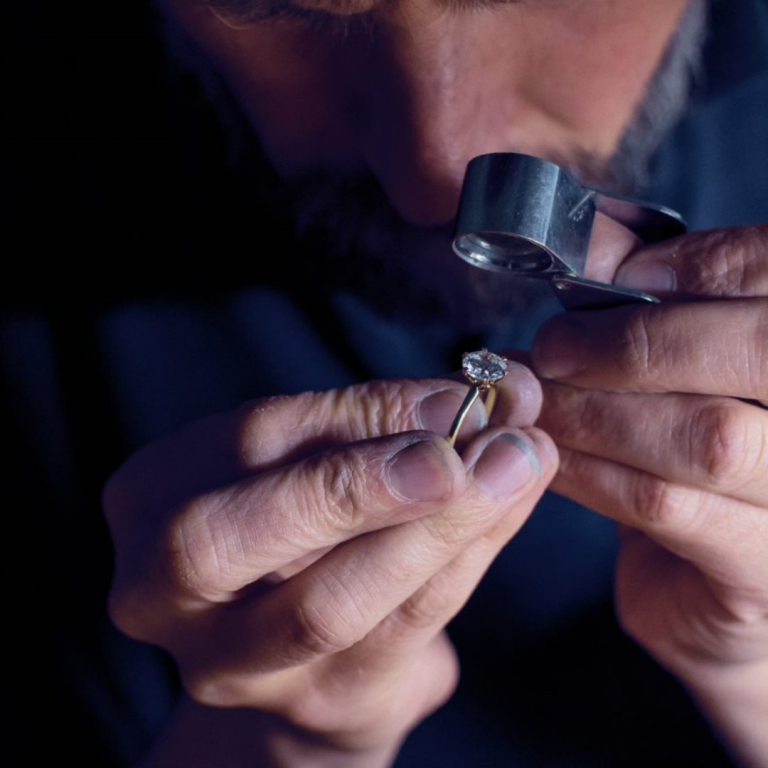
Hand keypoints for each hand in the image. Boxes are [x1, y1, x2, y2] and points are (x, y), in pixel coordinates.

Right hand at [103, 369, 555, 765]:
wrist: (297, 649)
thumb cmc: (297, 526)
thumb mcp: (305, 461)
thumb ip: (370, 427)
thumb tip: (470, 395)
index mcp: (152, 498)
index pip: (250, 442)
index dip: (357, 415)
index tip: (449, 393)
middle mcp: (166, 593)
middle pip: (237, 537)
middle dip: (357, 487)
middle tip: (461, 451)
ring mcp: (232, 665)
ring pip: (330, 603)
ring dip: (439, 526)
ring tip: (518, 465)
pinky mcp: (314, 706)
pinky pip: (399, 635)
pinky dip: (465, 563)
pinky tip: (510, 511)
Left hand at [531, 224, 767, 764]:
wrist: (720, 585)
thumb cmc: (702, 457)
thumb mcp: (691, 371)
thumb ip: (660, 303)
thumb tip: (593, 240)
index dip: (699, 265)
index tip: (610, 268)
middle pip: (757, 351)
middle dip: (637, 341)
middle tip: (554, 345)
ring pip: (704, 436)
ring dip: (595, 409)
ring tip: (535, 397)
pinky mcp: (762, 568)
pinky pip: (664, 505)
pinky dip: (589, 469)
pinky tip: (548, 453)